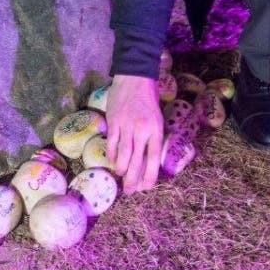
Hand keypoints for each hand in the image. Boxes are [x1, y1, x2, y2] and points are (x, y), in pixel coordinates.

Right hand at [105, 74, 162, 194]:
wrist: (134, 78)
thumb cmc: (148, 99)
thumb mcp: (157, 118)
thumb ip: (153, 137)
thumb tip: (148, 159)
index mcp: (156, 130)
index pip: (153, 158)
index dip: (149, 175)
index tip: (146, 188)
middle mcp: (142, 130)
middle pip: (137, 160)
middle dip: (133, 178)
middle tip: (130, 192)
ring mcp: (126, 126)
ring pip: (123, 154)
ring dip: (121, 169)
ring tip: (120, 177)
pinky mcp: (113, 121)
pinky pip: (112, 142)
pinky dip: (112, 154)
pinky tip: (112, 162)